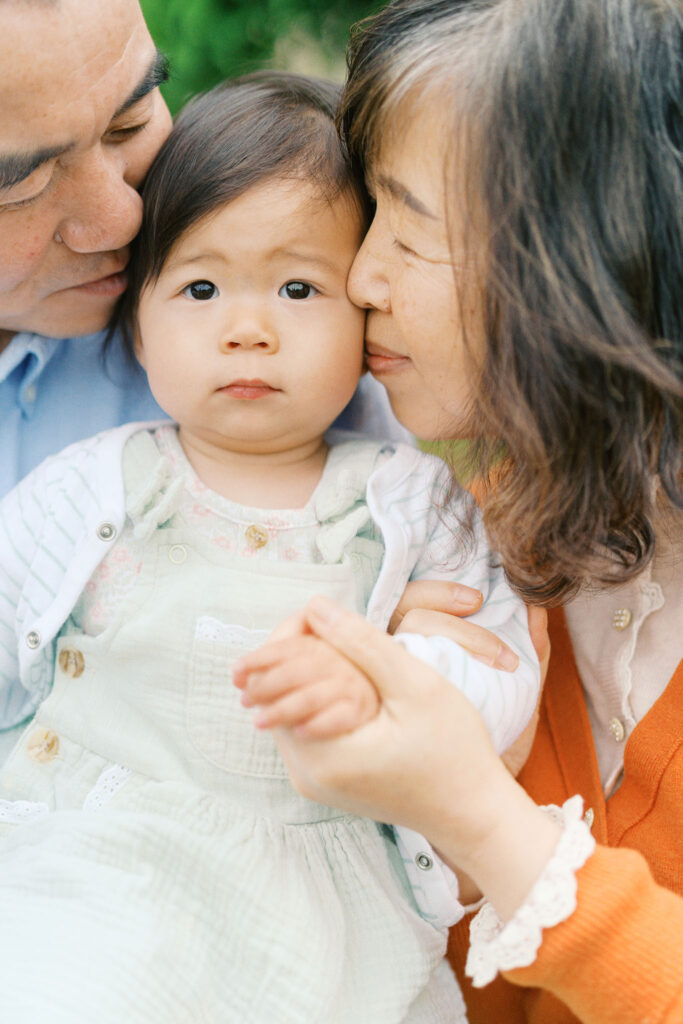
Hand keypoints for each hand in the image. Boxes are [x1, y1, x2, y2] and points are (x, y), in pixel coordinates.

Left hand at [240, 595, 559, 921]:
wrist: (474, 815)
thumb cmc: (454, 752)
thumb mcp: (414, 685)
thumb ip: (361, 643)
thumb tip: (313, 606)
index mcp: (321, 755)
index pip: (271, 680)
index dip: (288, 637)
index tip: (317, 611)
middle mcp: (305, 774)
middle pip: (270, 695)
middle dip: (291, 653)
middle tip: (324, 623)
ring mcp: (313, 782)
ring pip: (285, 709)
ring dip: (302, 674)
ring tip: (336, 647)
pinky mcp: (325, 783)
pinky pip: (303, 727)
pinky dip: (314, 697)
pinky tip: (343, 679)